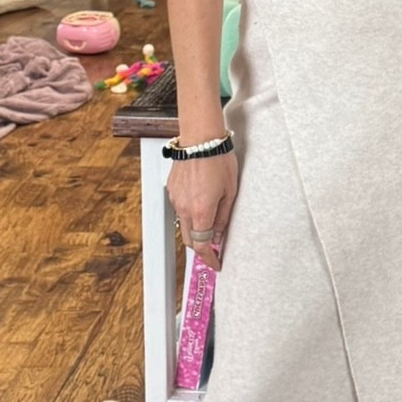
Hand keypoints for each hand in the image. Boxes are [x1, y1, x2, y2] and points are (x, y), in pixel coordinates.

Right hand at [165, 152, 236, 269]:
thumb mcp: (230, 192)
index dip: (209, 259)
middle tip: (214, 247)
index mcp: (201, 211)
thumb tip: (220, 235)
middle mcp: (184, 208)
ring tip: (210, 219)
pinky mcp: (171, 189)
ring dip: (195, 228)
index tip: (216, 264)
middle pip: (189, 239)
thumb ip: (223, 217)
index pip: (201, 245)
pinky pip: (179, 208)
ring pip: (183, 224)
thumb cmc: (218, 160)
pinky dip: (189, 212)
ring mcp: (175, 199)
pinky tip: (201, 201)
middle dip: (201, 246)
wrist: (200, 138)